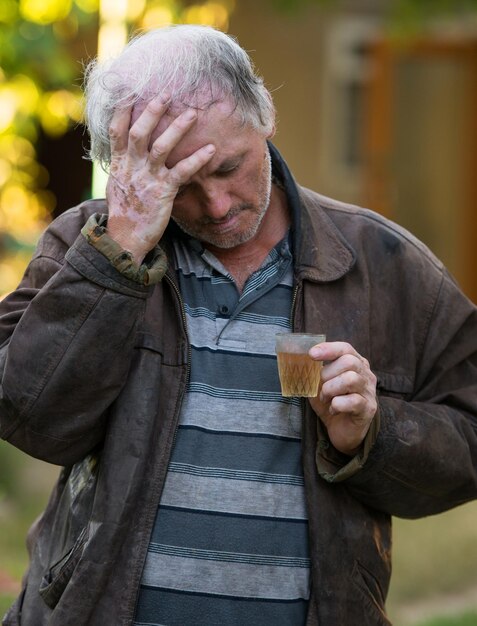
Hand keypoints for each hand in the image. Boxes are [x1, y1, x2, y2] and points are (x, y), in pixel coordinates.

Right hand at [105, 96, 215, 263]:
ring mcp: (147, 178)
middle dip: (152, 111)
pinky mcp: (163, 192)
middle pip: (139, 131)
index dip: (122, 109)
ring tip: (193, 114)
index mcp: (119, 163)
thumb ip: (123, 165)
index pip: (116, 130)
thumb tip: (126, 150)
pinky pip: (183, 171)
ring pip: (162, 147)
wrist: (126, 238)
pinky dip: (198, 159)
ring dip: (178, 128)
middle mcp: (131, 167)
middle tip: (167, 93)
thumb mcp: (117, 184)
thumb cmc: (125, 212)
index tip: (129, 90)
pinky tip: (211, 149)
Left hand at [308, 342, 376, 455]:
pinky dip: (337, 405)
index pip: (345, 349)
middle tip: (320, 388)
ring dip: (331, 389)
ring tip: (326, 399)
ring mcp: (369, 392)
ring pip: (351, 379)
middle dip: (328, 374)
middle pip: (349, 362)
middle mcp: (366, 375)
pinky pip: (352, 401)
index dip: (328, 349)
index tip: (311, 354)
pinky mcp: (368, 409)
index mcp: (356, 364)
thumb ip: (313, 372)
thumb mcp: (320, 385)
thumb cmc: (332, 403)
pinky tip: (333, 410)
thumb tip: (298, 360)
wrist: (343, 431)